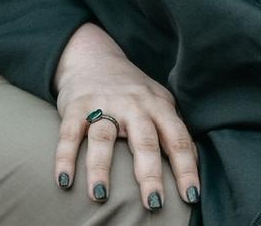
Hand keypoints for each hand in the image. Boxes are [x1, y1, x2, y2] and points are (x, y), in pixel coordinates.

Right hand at [52, 22, 198, 210]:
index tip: (191, 197)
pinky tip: (64, 181)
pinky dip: (65, 158)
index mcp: (158, 106)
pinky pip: (70, 134)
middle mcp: (133, 105)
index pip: (177, 139)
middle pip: (144, 140)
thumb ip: (174, 129)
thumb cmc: (133, 92)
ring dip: (100, 168)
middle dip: (150, 174)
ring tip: (100, 198)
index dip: (186, 168)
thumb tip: (196, 164)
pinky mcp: (76, 106)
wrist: (94, 56)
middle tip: (154, 203)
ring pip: (103, 138)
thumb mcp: (159, 103)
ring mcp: (103, 104)